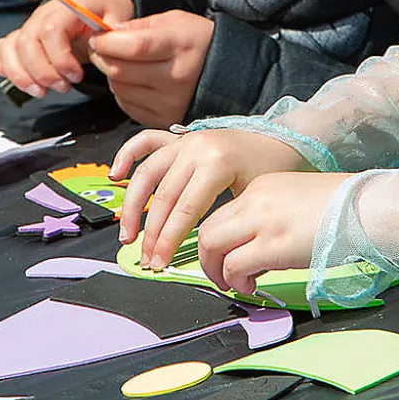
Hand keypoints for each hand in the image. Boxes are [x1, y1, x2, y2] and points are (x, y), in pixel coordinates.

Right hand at [0, 0, 134, 96]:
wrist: (98, 5)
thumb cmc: (107, 13)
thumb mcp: (119, 17)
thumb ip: (115, 34)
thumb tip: (106, 47)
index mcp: (67, 7)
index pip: (51, 31)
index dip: (60, 59)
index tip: (77, 76)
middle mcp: (43, 14)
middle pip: (27, 42)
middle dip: (42, 72)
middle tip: (63, 88)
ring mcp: (30, 25)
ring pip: (11, 48)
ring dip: (22, 76)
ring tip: (42, 92)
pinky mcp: (23, 37)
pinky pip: (2, 48)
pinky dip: (6, 67)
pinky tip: (25, 82)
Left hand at [87, 11, 212, 126]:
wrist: (228, 72)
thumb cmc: (197, 41)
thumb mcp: (174, 22)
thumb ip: (140, 26)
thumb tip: (108, 33)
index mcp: (180, 47)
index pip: (134, 47)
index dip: (108, 42)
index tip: (98, 37)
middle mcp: (176, 79)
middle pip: (121, 71)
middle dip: (102, 57)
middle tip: (101, 48)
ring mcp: (170, 103)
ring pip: (120, 89)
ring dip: (112, 74)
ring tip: (122, 63)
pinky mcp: (164, 119)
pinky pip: (127, 105)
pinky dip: (123, 91)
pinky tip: (134, 80)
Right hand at [111, 129, 315, 268]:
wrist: (282, 138)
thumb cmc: (273, 170)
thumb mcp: (254, 197)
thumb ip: (224, 221)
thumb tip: (203, 254)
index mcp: (216, 163)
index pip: (183, 210)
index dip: (168, 240)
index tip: (159, 261)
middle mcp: (195, 148)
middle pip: (162, 197)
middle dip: (151, 233)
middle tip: (146, 258)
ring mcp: (184, 140)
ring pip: (147, 174)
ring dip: (132, 206)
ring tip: (127, 232)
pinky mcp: (179, 138)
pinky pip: (145, 142)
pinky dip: (127, 156)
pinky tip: (116, 175)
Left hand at [197, 170, 345, 293]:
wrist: (367, 207)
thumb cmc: (343, 209)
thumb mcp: (297, 203)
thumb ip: (271, 221)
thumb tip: (256, 253)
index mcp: (261, 187)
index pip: (223, 214)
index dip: (222, 242)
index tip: (229, 259)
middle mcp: (255, 200)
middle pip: (208, 228)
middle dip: (208, 258)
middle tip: (221, 276)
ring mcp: (262, 221)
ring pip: (212, 244)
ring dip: (216, 271)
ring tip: (234, 284)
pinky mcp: (273, 245)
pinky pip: (235, 264)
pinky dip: (235, 280)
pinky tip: (250, 287)